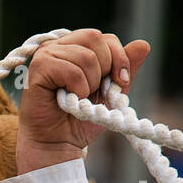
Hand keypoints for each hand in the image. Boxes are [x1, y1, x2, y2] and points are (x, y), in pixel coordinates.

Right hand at [17, 29, 150, 175]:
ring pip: (86, 56)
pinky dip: (78, 89)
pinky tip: (69, 100)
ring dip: (90, 84)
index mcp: (75, 47)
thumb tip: (144, 44)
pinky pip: (72, 71)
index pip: (105, 38)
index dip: (118, 58)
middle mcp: (59, 46)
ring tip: (78, 98)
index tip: (119, 83)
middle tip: (94, 92)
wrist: (58, 144)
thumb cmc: (80, 120)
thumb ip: (124, 69)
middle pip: (95, 38)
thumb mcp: (110, 94)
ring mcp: (46, 54)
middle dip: (104, 69)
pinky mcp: (38, 68)